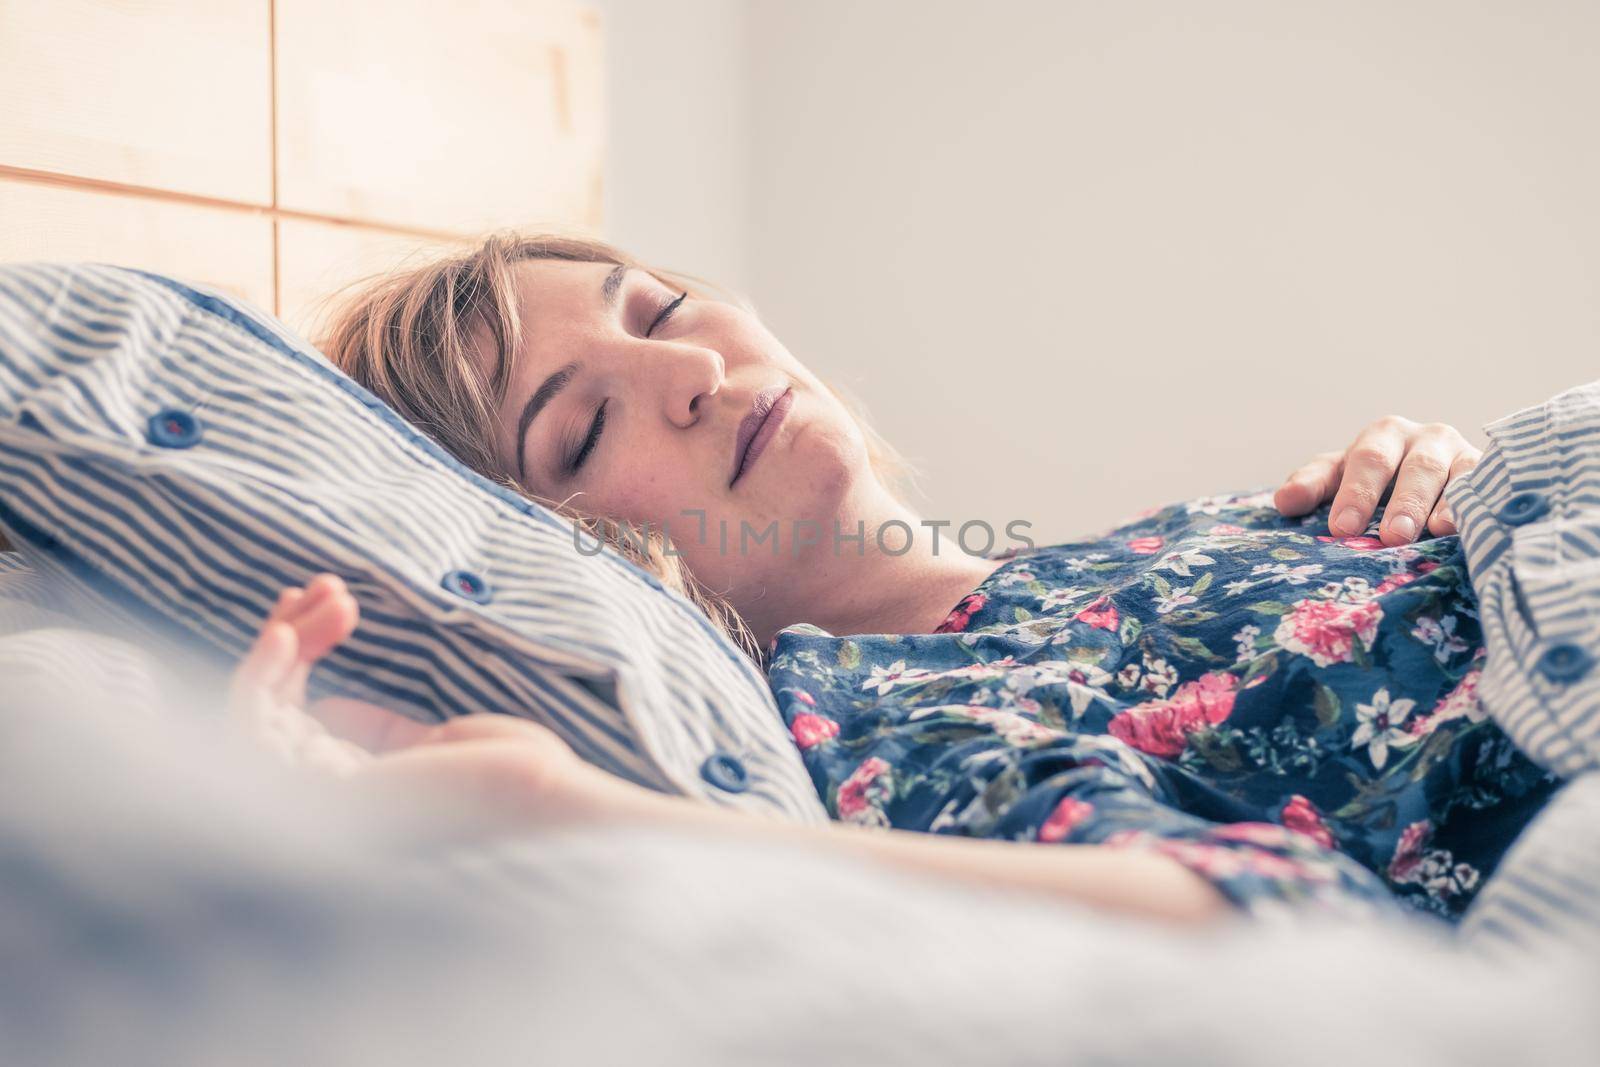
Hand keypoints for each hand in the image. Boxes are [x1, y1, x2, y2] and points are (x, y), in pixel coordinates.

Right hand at [228, 574, 653, 832]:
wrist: (556, 796)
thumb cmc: (518, 776)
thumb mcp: (441, 738)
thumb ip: (382, 732)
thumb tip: (326, 707)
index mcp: (356, 788)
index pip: (294, 720)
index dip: (301, 654)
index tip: (332, 598)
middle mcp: (328, 799)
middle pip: (271, 712)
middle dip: (291, 636)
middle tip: (332, 586)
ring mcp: (322, 803)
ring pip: (254, 717)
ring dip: (278, 643)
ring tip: (324, 594)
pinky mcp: (324, 797)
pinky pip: (255, 736)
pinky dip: (255, 680)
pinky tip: (282, 635)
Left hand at [1272, 416, 1481, 545]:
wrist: (1428, 472)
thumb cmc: (1375, 478)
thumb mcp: (1340, 475)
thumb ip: (1312, 485)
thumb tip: (1285, 501)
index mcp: (1384, 436)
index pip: (1369, 462)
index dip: (1357, 494)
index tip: (1343, 528)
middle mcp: (1428, 439)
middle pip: (1418, 467)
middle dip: (1404, 502)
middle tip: (1392, 536)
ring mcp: (1464, 455)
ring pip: (1458, 476)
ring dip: (1447, 505)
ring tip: (1437, 532)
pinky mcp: (1492, 475)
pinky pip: (1490, 488)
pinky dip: (1481, 505)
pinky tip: (1472, 527)